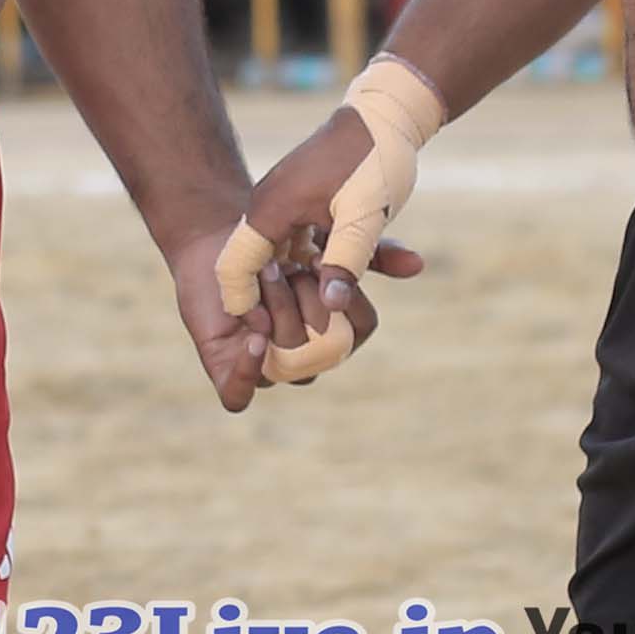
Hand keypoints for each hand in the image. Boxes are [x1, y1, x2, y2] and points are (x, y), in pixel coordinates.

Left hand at [168, 225, 370, 414]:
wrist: (215, 239)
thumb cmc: (272, 243)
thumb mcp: (324, 241)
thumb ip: (369, 254)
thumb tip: (418, 264)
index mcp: (335, 329)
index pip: (360, 326)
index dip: (349, 297)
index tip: (329, 262)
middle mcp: (306, 354)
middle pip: (326, 345)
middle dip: (309, 299)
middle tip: (290, 264)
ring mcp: (268, 366)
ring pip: (287, 361)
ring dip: (278, 310)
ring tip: (264, 272)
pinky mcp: (228, 372)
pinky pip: (239, 394)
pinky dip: (247, 369)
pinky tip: (254, 336)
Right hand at [222, 108, 428, 388]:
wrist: (387, 112)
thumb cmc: (374, 158)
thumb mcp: (364, 216)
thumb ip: (347, 262)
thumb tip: (334, 308)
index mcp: (270, 209)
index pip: (236, 266)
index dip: (243, 303)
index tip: (261, 333)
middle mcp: (267, 207)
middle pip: (254, 266)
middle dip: (270, 301)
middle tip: (289, 335)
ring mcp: (282, 204)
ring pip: (277, 257)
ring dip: (293, 287)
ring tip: (312, 318)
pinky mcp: (300, 204)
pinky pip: (296, 244)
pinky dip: (310, 267)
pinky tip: (332, 288)